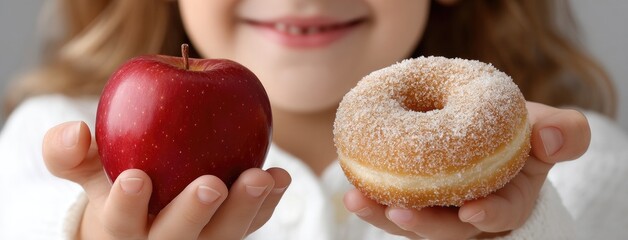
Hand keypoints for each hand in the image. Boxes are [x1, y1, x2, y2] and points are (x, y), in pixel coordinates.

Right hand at [42, 121, 290, 239]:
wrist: (148, 213)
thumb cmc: (117, 183)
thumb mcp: (89, 171)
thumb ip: (70, 153)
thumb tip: (74, 131)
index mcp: (122, 228)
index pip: (121, 223)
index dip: (128, 204)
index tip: (136, 177)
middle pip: (178, 238)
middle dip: (193, 213)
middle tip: (211, 185)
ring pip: (222, 237)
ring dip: (245, 209)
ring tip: (262, 178)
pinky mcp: (229, 233)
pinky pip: (251, 224)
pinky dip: (267, 204)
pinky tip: (281, 178)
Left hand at [343, 102, 589, 238]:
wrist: (482, 130)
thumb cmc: (516, 132)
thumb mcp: (544, 127)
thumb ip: (564, 131)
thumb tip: (548, 136)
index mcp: (509, 199)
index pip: (503, 214)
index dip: (490, 215)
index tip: (473, 210)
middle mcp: (472, 213)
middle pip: (448, 230)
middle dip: (424, 225)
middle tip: (398, 212)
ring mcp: (439, 211)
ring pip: (413, 224)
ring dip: (384, 216)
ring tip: (357, 201)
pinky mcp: (412, 200)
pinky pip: (391, 206)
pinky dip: (372, 201)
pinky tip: (352, 192)